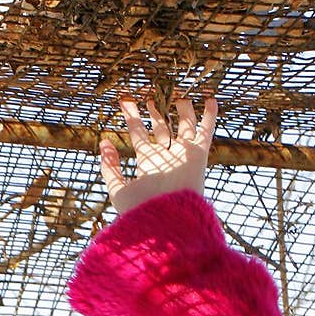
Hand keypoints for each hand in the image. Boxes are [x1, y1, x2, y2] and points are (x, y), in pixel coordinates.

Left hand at [99, 93, 217, 214]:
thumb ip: (110, 168)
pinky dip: (210, 115)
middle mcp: (166, 158)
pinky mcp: (199, 155)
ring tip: (177, 95)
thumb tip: (104, 142)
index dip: (132, 118)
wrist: (166, 221)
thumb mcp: (117, 189)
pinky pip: (206, 132)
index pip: (139, 135)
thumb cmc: (140, 209)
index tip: (124, 101)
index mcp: (148, 164)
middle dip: (155, 112)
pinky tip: (210, 99)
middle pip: (161, 128)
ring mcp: (183, 155)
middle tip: (149, 96)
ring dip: (181, 111)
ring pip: (184, 127)